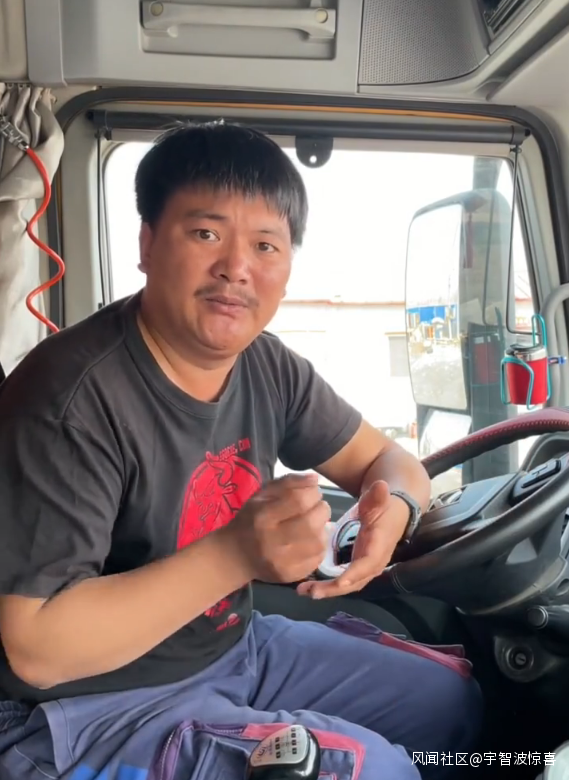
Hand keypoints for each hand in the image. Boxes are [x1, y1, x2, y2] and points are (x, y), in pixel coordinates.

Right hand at [223, 472, 330, 583]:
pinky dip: (319, 545)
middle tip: (318, 507)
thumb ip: (288, 483)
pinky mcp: (291, 575)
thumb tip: (315, 480)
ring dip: (322, 528)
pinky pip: (317, 558)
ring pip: (318, 541)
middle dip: (321, 510)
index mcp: (263, 517)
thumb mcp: (261, 495)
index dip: (313, 492)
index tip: (314, 492)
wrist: (236, 555)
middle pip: (312, 522)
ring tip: (314, 523)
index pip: (298, 500)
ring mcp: (283, 562)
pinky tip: (311, 539)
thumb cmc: (250, 520)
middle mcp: (273, 541)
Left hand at [296, 480, 408, 598]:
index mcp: (379, 546)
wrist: (393, 513)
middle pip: (354, 582)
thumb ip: (378, 495)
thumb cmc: (383, 506)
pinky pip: (343, 581)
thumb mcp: (380, 499)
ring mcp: (365, 568)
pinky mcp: (358, 568)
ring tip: (303, 591)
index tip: (338, 583)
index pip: (367, 564)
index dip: (354, 574)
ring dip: (326, 590)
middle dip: (333, 589)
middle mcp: (374, 562)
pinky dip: (327, 586)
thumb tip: (382, 486)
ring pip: (347, 585)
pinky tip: (308, 587)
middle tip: (310, 592)